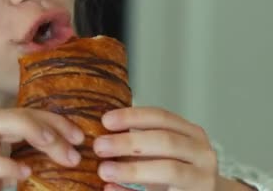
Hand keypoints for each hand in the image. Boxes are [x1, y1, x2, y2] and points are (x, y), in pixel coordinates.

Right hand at [0, 108, 84, 190]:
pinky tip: (25, 173)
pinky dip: (6, 165)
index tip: (77, 135)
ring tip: (54, 145)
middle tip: (77, 142)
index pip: (19, 112)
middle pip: (11, 112)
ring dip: (29, 130)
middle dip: (47, 123)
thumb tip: (56, 154)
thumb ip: (13, 156)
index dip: (52, 119)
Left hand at [92, 106, 222, 190]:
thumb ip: (139, 141)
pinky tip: (112, 189)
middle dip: (129, 142)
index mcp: (191, 133)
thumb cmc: (174, 169)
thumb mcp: (162, 150)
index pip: (161, 117)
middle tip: (99, 147)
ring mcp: (202, 178)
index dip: (132, 117)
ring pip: (169, 169)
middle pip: (165, 141)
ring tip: (104, 171)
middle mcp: (202, 153)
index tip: (105, 121)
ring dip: (132, 170)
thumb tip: (100, 134)